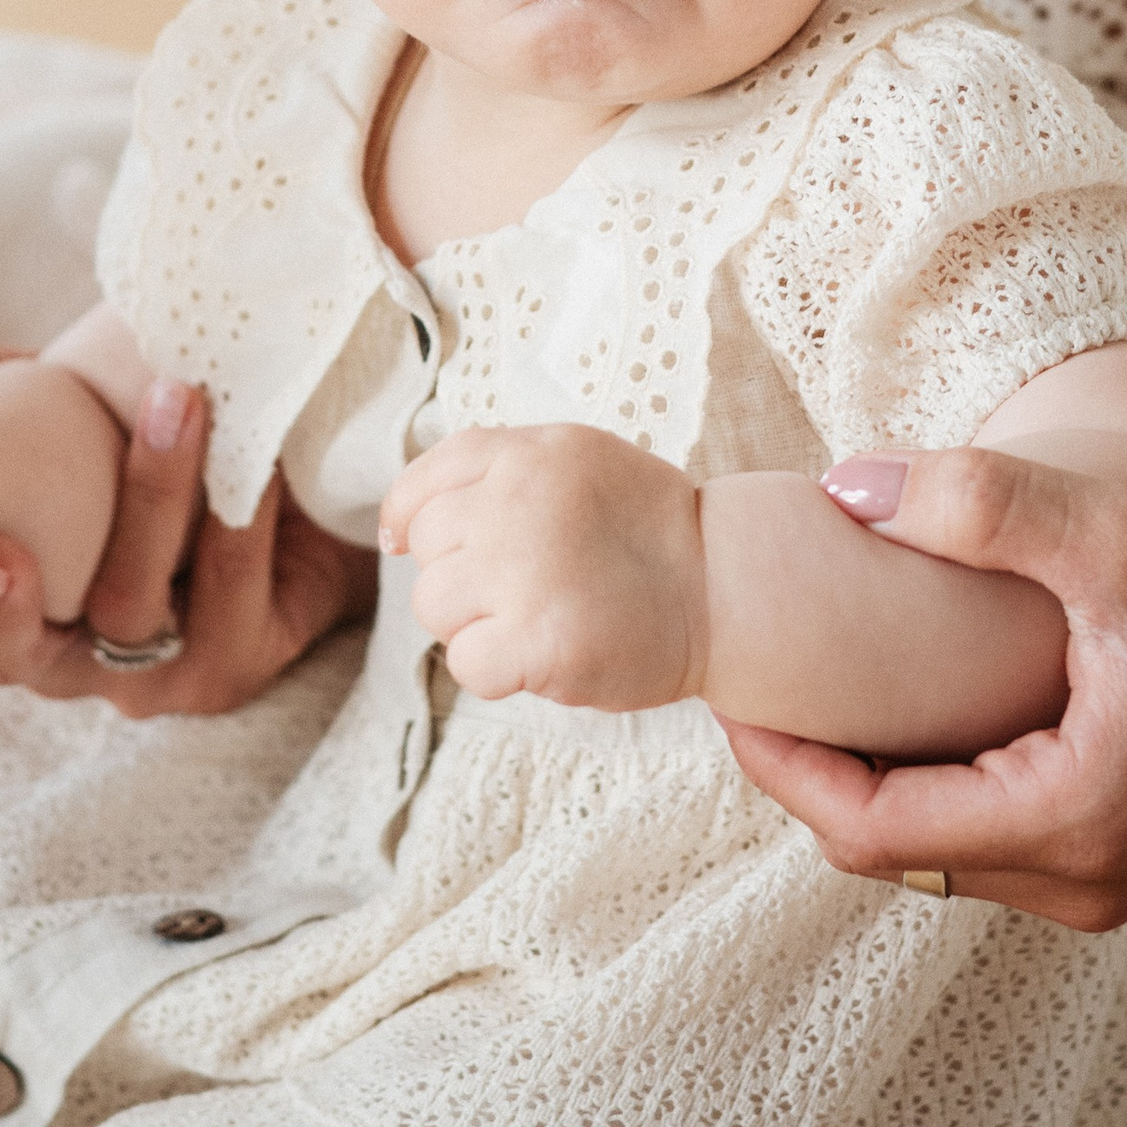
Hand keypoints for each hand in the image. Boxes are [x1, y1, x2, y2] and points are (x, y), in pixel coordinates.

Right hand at [0, 339, 376, 711]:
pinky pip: (226, 603)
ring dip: (150, 504)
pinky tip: (254, 466)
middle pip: (7, 654)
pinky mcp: (233, 664)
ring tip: (177, 403)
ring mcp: (149, 671)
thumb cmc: (159, 447)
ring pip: (128, 611)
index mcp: (13, 603)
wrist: (303, 491)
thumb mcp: (66, 404)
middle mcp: (68, 653)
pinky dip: (236, 530)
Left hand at [379, 424, 705, 708]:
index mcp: (527, 454)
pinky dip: (495, 672)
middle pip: (427, 548)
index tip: (407, 541)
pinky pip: (466, 664)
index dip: (409, 515)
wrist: (725, 586)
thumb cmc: (650, 530)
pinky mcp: (536, 641)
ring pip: (434, 606)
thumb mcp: (577, 459)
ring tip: (537, 617)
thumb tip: (400, 526)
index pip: (425, 479)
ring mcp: (522, 572)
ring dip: (475, 624)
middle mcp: (515, 504)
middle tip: (524, 585)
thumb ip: (499, 471)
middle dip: (461, 573)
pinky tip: (541, 656)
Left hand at [721, 448, 1126, 929]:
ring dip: (881, 775)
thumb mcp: (1112, 531)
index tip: (731, 694)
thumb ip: (976, 503)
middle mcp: (1085, 880)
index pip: (869, 829)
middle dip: (820, 770)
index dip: (784, 764)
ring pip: (946, 845)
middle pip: (898, 848)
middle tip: (764, 682)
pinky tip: (919, 698)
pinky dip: (942, 775)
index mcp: (1068, 825)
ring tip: (828, 683)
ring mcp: (1113, 877)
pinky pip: (998, 832)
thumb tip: (842, 489)